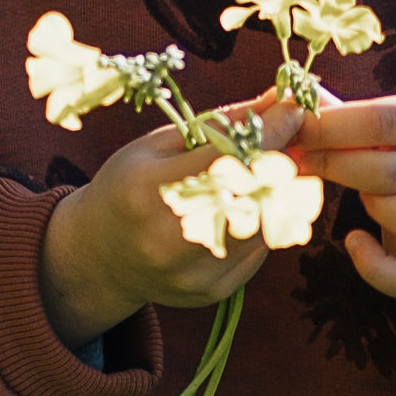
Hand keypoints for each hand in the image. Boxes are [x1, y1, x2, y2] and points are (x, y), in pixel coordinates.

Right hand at [39, 111, 302, 346]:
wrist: (102, 256)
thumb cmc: (130, 186)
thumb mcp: (159, 145)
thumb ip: (219, 124)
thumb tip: (277, 103)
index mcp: (148, 190)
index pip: (226, 158)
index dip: (270, 132)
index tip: (293, 111)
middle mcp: (169, 239)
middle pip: (252, 194)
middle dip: (279, 164)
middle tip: (288, 144)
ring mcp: (192, 272)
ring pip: (264, 224)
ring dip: (276, 194)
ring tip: (266, 175)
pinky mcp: (213, 292)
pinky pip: (259, 251)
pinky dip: (263, 224)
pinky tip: (247, 211)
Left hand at [288, 93, 395, 316]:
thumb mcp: (391, 127)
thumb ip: (346, 115)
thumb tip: (292, 98)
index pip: (384, 120)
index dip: (330, 127)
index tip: (293, 130)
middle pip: (388, 170)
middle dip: (332, 165)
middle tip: (296, 162)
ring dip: (369, 206)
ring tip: (359, 196)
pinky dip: (376, 268)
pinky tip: (355, 244)